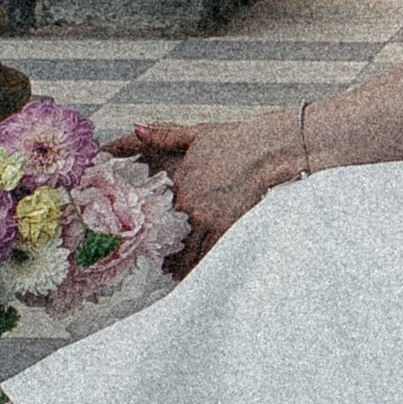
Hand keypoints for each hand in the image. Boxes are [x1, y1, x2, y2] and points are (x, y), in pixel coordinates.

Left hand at [109, 115, 297, 273]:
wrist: (266, 150)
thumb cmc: (236, 141)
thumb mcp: (196, 135)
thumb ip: (163, 135)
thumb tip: (136, 129)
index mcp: (179, 182)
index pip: (158, 212)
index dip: (151, 227)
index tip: (148, 236)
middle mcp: (189, 204)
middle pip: (169, 236)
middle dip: (164, 250)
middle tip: (160, 262)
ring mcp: (206, 219)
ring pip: (186, 251)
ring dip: (178, 264)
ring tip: (173, 273)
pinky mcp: (225, 230)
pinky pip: (205, 256)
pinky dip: (197, 268)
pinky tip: (192, 274)